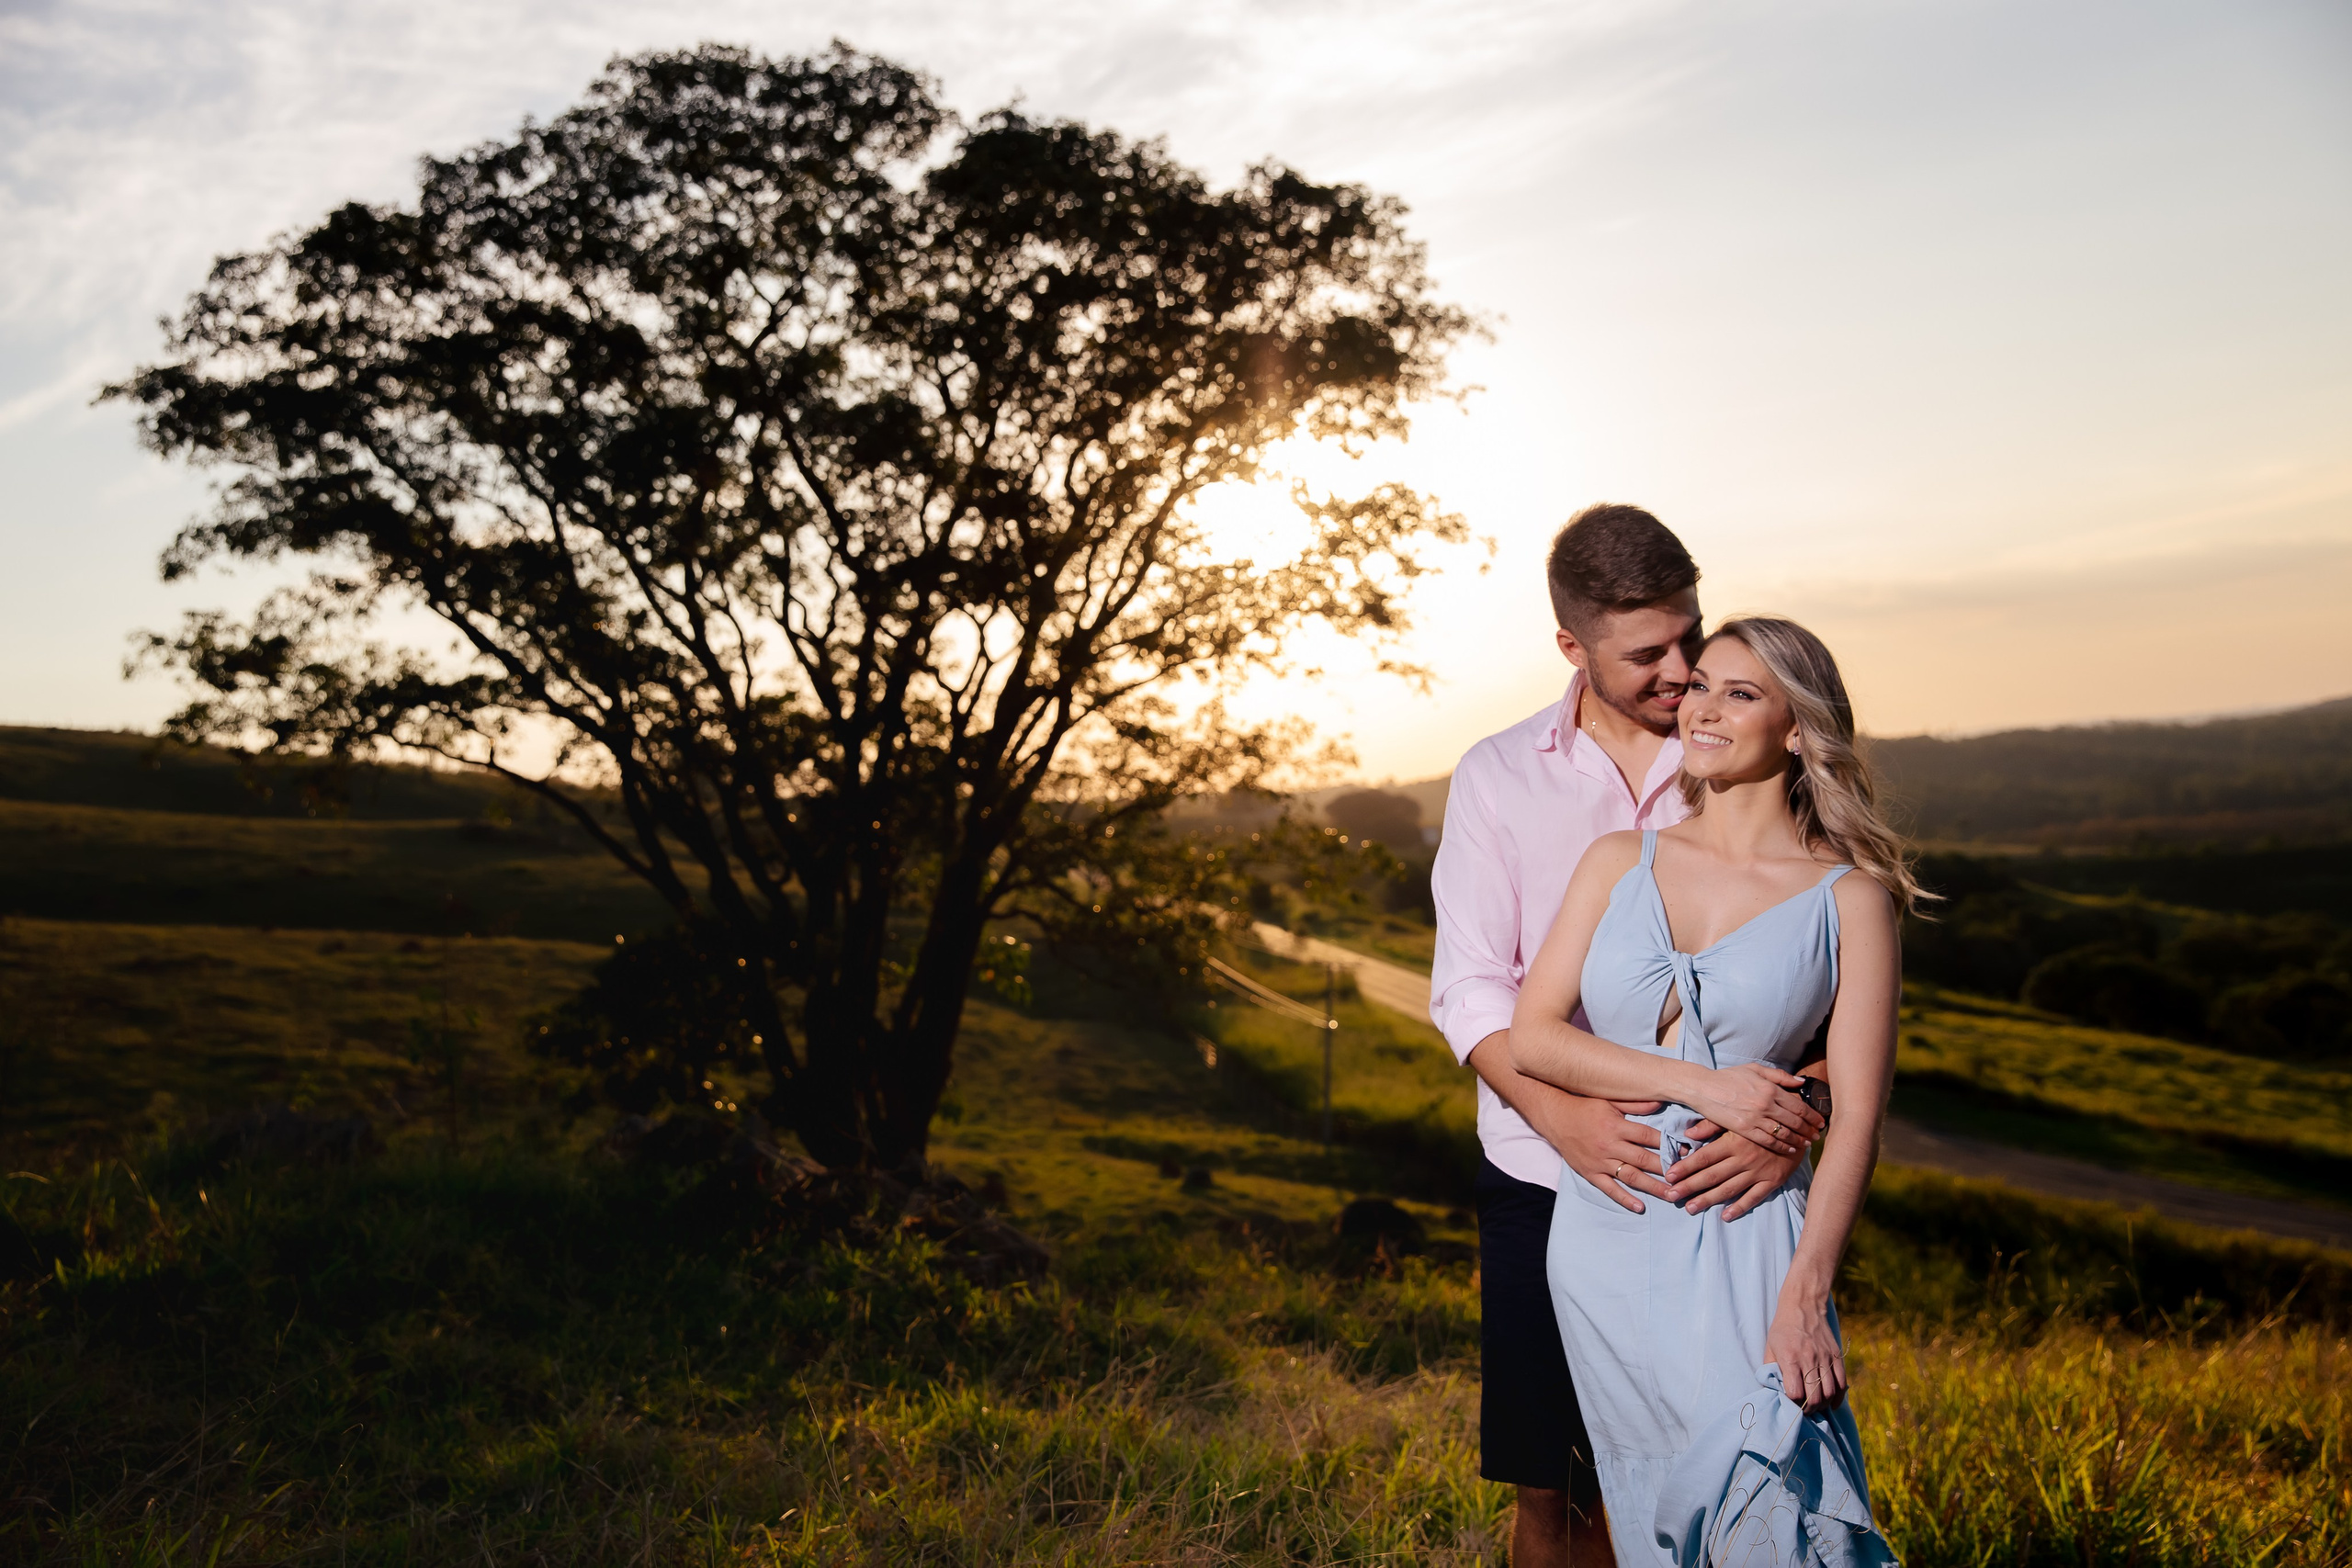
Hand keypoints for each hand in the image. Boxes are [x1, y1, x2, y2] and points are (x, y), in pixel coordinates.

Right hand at [1531, 1091, 1672, 1213]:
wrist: (1554, 1117)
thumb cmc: (1585, 1106)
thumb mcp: (1610, 1099)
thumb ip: (1636, 1104)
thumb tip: (1661, 1101)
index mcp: (1616, 1125)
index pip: (1647, 1137)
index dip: (1668, 1144)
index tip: (1686, 1151)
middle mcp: (1609, 1145)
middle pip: (1643, 1159)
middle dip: (1666, 1169)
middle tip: (1686, 1178)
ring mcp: (1599, 1161)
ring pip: (1630, 1177)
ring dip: (1652, 1187)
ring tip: (1672, 1196)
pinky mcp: (1590, 1173)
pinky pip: (1609, 1188)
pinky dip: (1624, 1199)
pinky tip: (1640, 1207)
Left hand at [1664, 1123, 1803, 1218]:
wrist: (1799, 1125)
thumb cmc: (1762, 1119)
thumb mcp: (1737, 1117)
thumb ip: (1712, 1124)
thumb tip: (1688, 1133)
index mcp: (1733, 1141)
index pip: (1704, 1157)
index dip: (1685, 1167)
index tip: (1669, 1176)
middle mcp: (1744, 1158)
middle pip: (1712, 1176)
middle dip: (1689, 1187)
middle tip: (1671, 1196)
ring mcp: (1759, 1172)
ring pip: (1729, 1189)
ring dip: (1708, 1200)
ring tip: (1690, 1208)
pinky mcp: (1773, 1181)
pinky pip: (1754, 1197)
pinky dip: (1740, 1207)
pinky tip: (1725, 1216)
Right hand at [1689, 1062, 1822, 1157]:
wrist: (1703, 1088)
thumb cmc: (1729, 1077)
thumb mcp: (1755, 1069)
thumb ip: (1779, 1076)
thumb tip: (1801, 1082)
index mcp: (1770, 1088)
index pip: (1799, 1105)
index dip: (1813, 1116)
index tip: (1820, 1122)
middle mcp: (1766, 1104)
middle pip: (1796, 1121)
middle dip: (1809, 1130)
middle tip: (1818, 1136)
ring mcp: (1755, 1118)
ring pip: (1784, 1133)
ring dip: (1799, 1139)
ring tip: (1808, 1144)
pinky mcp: (1744, 1129)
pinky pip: (1768, 1140)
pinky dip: (1782, 1146)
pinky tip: (1790, 1149)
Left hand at [1763, 1285, 1846, 1412]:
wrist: (1803, 1305)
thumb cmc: (1782, 1328)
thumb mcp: (1770, 1346)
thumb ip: (1770, 1369)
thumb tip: (1773, 1390)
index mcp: (1790, 1358)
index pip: (1796, 1393)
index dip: (1793, 1403)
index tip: (1790, 1404)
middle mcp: (1809, 1359)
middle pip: (1815, 1397)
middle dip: (1809, 1409)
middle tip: (1804, 1410)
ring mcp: (1825, 1358)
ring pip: (1830, 1392)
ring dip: (1823, 1405)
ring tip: (1815, 1406)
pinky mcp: (1836, 1356)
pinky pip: (1842, 1383)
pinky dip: (1838, 1397)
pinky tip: (1831, 1403)